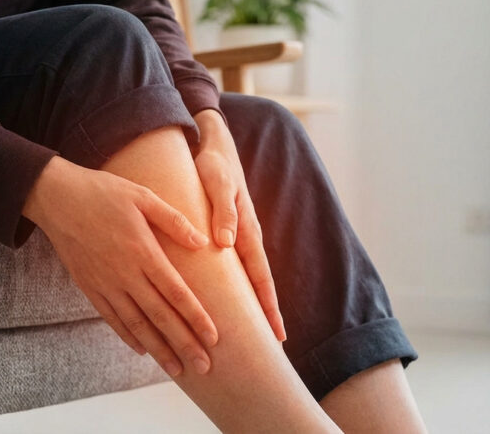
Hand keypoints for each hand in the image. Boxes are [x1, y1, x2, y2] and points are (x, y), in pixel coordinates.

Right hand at [23, 156, 217, 376]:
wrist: (56, 198)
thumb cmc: (103, 192)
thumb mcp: (142, 196)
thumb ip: (173, 220)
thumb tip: (202, 242)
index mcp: (142, 251)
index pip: (175, 291)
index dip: (195, 316)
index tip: (214, 337)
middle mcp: (125, 274)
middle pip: (159, 316)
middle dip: (183, 343)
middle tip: (204, 366)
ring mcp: (105, 284)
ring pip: (136, 324)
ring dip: (158, 349)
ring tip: (177, 369)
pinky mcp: (89, 287)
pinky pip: (111, 318)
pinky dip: (128, 337)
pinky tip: (143, 350)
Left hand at [192, 109, 286, 341]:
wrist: (215, 145)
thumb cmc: (214, 165)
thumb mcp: (216, 183)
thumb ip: (222, 211)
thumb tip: (227, 244)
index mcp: (247, 230)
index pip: (260, 276)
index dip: (267, 305)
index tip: (276, 332)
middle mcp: (246, 236)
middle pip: (260, 282)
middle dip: (267, 311)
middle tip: (275, 343)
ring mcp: (240, 235)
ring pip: (250, 275)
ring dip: (254, 301)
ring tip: (258, 328)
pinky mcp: (229, 231)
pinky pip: (237, 264)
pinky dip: (240, 284)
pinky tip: (234, 297)